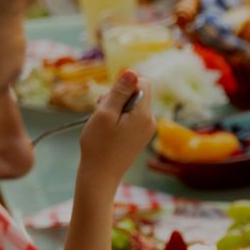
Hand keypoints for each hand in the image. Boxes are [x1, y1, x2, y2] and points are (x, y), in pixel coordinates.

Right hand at [78, 71, 155, 190]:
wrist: (100, 176)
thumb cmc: (99, 146)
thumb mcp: (105, 113)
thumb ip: (119, 92)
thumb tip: (132, 72)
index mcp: (144, 114)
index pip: (142, 82)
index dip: (124, 85)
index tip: (110, 100)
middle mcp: (150, 121)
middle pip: (137, 93)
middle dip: (118, 98)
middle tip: (103, 113)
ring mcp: (146, 130)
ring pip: (132, 106)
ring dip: (116, 109)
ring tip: (103, 124)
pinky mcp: (139, 137)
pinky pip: (131, 118)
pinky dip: (118, 120)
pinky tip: (108, 131)